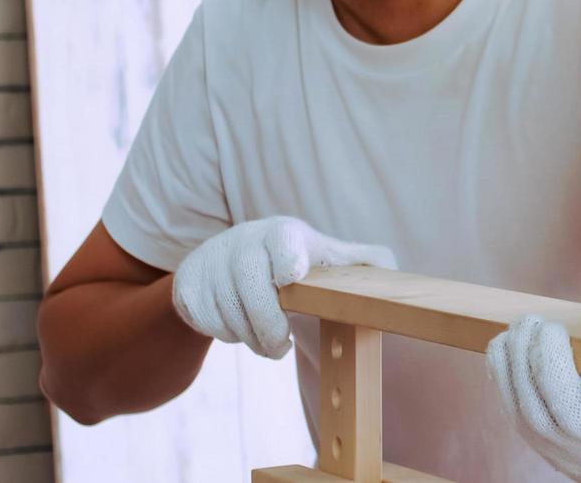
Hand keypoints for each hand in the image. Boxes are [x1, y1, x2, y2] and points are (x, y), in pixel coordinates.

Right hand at [171, 216, 396, 358]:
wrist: (224, 260)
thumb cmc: (288, 260)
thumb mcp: (323, 256)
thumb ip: (360, 261)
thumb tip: (394, 271)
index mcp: (282, 233)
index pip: (283, 242)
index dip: (287, 260)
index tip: (292, 278)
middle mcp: (244, 240)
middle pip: (252, 287)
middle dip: (268, 325)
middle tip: (281, 347)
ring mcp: (212, 260)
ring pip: (227, 310)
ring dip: (249, 337)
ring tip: (267, 342)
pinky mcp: (187, 283)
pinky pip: (205, 320)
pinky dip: (225, 334)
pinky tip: (238, 328)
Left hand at [487, 265, 580, 482]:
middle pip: (567, 411)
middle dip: (547, 360)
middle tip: (543, 322)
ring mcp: (569, 451)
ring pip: (530, 412)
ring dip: (518, 362)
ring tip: (523, 326)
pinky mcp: (541, 447)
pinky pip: (512, 412)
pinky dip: (503, 375)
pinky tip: (508, 344)